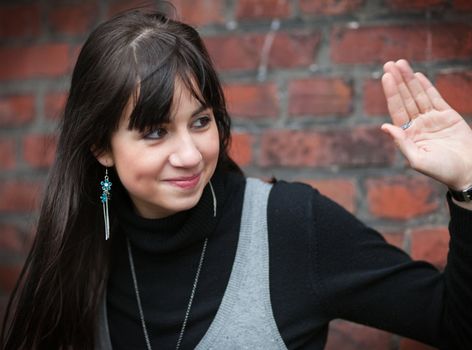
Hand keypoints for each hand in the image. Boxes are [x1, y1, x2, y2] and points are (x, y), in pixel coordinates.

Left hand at [381, 59, 471, 193]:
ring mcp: (432, 119)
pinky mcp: (447, 115)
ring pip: (418, 95)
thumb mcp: (418, 160)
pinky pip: (434, 97)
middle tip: (388, 64)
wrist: (468, 172)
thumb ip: (402, 143)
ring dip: (409, 79)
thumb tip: (385, 126)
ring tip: (400, 63)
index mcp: (408, 135)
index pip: (397, 110)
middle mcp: (417, 125)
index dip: (391, 93)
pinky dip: (426, 86)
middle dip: (397, 81)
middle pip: (405, 98)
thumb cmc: (442, 170)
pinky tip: (417, 75)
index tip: (386, 77)